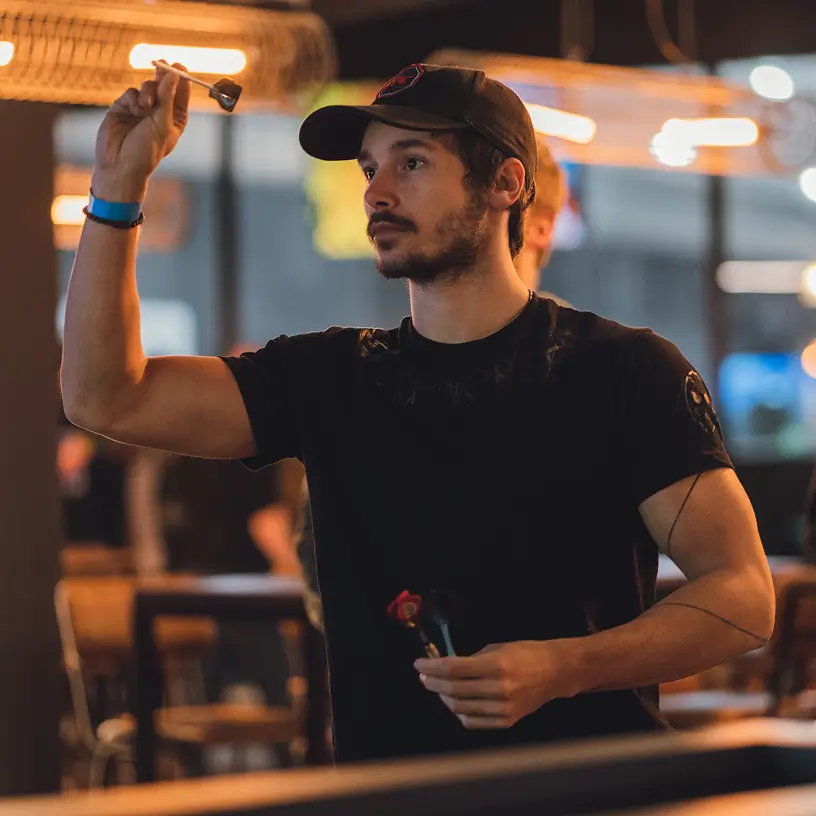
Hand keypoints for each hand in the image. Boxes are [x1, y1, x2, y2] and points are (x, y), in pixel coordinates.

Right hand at [92, 61, 190, 199]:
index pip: (181, 96)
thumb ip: (167, 99)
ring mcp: (141, 109)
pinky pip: (131, 93)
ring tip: (145, 106)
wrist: (119, 164)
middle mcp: (159, 113)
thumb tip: (173, 76)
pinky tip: (134, 109)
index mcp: (175, 120)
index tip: (181, 68)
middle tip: (164, 65)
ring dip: (148, 92)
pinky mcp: (124, 107)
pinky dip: (133, 98)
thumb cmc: (146, 151)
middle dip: (164, 76)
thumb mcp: (162, 125)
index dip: (182, 81)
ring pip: (147, 87)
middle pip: (164, 87)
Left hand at [414, 640, 579, 728]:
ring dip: (442, 697)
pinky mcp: (506, 721)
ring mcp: (503, 709)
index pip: (453, 669)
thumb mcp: (497, 648)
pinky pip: (473, 721)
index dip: (432, 667)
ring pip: (459, 708)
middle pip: (453, 690)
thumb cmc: (525, 653)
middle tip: (424, 676)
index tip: (419, 664)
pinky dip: (459, 712)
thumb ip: (472, 659)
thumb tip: (445, 666)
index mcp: (496, 666)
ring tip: (437, 687)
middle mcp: (499, 689)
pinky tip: (455, 702)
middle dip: (432, 682)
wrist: (555, 673)